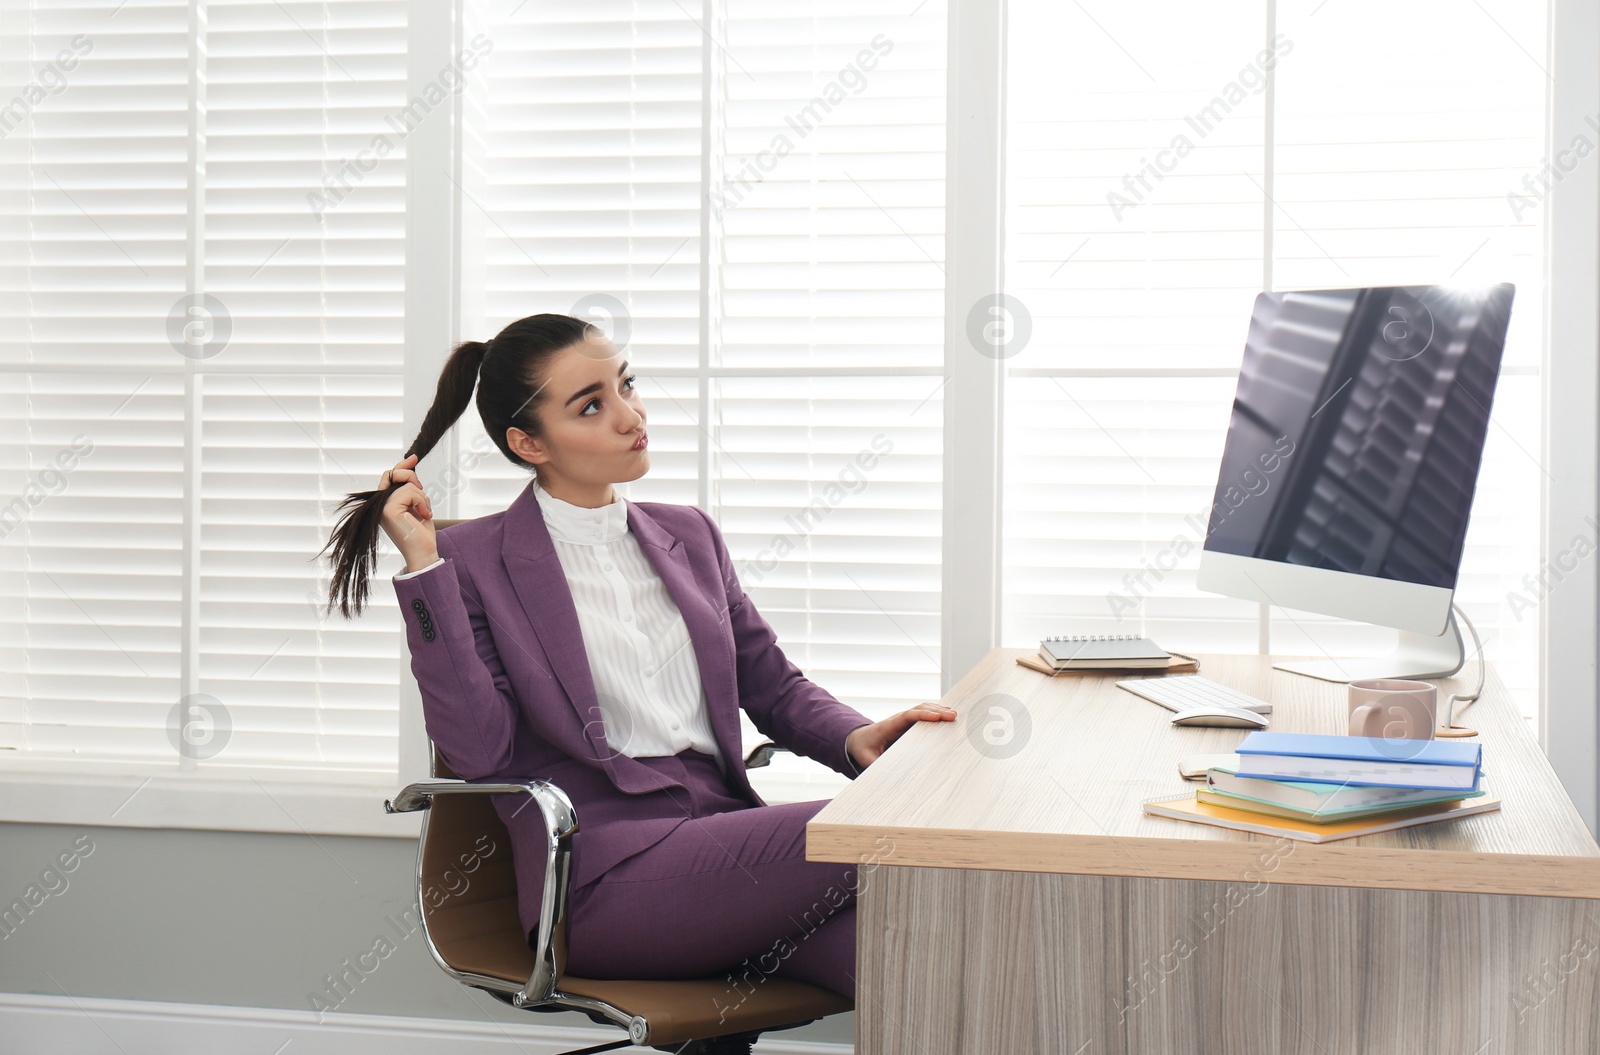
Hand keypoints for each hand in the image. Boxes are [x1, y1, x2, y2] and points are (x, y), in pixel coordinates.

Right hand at [377, 453, 438, 571]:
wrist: (423, 552)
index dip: (402, 466)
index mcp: (385, 503)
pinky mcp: (389, 510)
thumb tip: (411, 464)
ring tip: (424, 513)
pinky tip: (424, 515)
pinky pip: (409, 492)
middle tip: (422, 493)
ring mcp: (382, 507)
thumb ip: (410, 488)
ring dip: (422, 497)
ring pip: (406, 485)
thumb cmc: (421, 532)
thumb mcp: (416, 504)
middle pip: (394, 474)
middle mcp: (380, 504)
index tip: (414, 457)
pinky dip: (422, 501)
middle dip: (412, 477)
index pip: (389, 477)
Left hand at [844, 702, 957, 770]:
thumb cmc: (863, 749)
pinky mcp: (908, 723)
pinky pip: (923, 714)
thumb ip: (875, 766)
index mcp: (888, 726)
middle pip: (919, 709)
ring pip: (923, 709)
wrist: (858, 739)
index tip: (936, 717)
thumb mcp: (866, 759)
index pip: (907, 716)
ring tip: (954, 714)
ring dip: (938, 710)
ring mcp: (904, 720)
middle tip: (953, 716)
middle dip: (936, 711)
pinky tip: (947, 714)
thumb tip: (887, 777)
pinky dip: (936, 712)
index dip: (922, 715)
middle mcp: (898, 719)